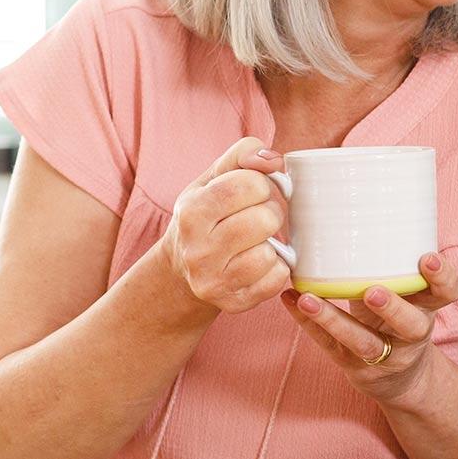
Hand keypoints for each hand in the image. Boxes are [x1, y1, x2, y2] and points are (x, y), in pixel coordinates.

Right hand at [163, 137, 289, 314]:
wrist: (181, 271)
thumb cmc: (206, 216)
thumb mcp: (213, 179)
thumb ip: (242, 155)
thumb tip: (273, 159)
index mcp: (191, 212)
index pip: (249, 184)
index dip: (261, 183)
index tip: (253, 191)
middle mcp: (197, 250)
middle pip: (265, 219)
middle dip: (270, 212)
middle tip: (257, 217)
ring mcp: (213, 281)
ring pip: (270, 253)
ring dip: (273, 244)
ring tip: (256, 241)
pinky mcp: (233, 303)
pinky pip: (276, 279)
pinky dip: (276, 268)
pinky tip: (258, 263)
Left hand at [280, 252, 457, 406]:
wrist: (400, 377)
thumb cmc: (400, 318)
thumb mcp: (413, 295)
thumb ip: (400, 263)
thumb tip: (365, 203)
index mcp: (429, 308)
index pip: (448, 294)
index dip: (443, 278)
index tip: (428, 258)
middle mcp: (411, 334)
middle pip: (411, 325)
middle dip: (393, 308)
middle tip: (374, 290)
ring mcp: (383, 355)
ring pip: (362, 341)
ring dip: (335, 320)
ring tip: (311, 299)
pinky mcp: (354, 366)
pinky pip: (329, 346)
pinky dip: (309, 324)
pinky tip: (292, 301)